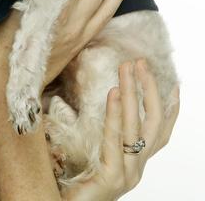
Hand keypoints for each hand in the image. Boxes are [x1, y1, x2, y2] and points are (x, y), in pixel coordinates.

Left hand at [62, 60, 179, 200]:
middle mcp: (136, 168)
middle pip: (153, 123)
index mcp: (133, 162)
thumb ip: (99, 134)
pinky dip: (114, 114)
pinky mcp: (111, 177)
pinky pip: (115, 139)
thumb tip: (99, 101)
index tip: (173, 82)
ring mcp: (127, 173)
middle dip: (149, 90)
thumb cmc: (70, 183)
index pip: (160, 132)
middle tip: (140, 62)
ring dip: (132, 92)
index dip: (169, 108)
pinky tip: (113, 93)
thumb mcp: (90, 153)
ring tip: (127, 68)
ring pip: (136, 127)